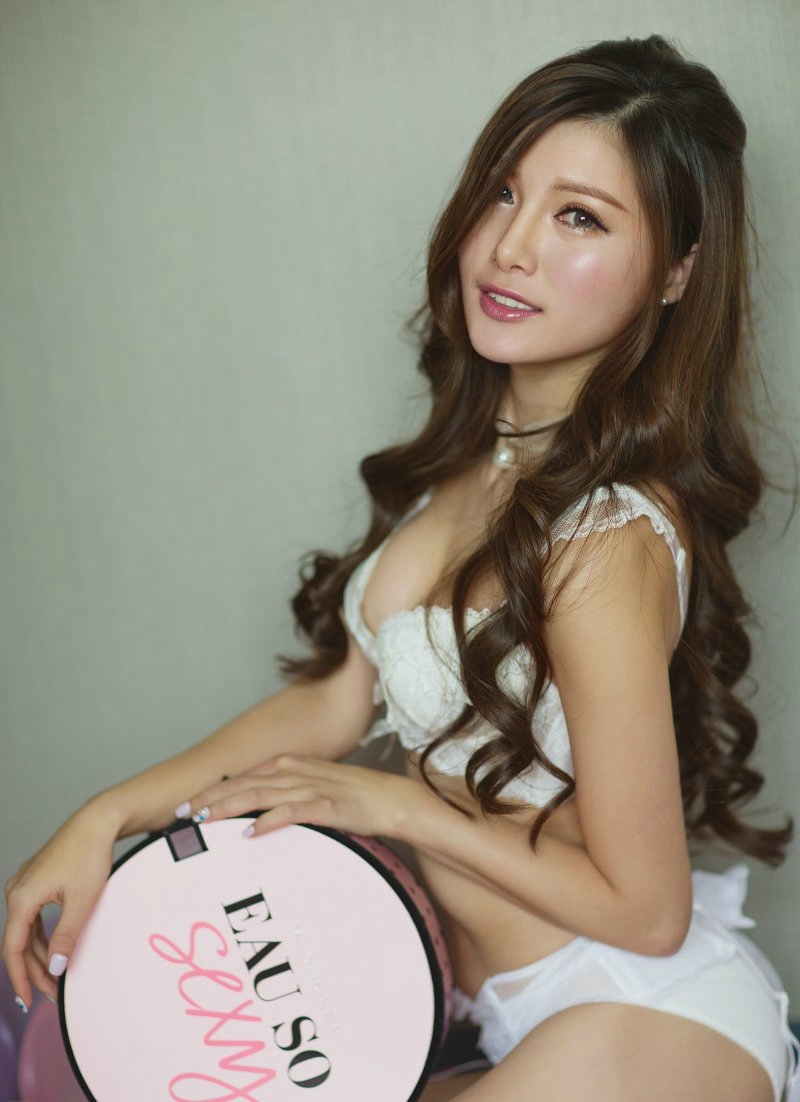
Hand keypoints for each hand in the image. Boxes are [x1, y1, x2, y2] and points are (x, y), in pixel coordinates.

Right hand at [2, 801, 119, 1009]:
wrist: (97, 822)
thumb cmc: (89, 856)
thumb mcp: (81, 902)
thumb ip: (66, 937)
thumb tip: (54, 970)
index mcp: (21, 898)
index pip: (12, 949)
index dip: (20, 978)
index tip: (28, 1000)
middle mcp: (16, 891)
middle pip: (18, 942)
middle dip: (33, 970)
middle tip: (51, 994)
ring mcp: (25, 884)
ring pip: (26, 931)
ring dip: (38, 955)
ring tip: (55, 978)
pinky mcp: (36, 881)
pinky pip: (33, 917)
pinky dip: (42, 937)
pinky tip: (54, 952)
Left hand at [175, 753, 420, 839]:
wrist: (392, 800)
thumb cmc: (351, 798)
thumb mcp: (312, 792)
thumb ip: (283, 797)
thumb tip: (252, 815)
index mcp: (290, 765)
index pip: (241, 776)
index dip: (211, 790)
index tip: (185, 805)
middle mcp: (296, 772)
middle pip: (243, 783)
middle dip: (209, 798)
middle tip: (181, 814)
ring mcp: (312, 788)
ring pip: (260, 794)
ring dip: (229, 807)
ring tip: (204, 820)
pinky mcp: (328, 806)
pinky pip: (293, 812)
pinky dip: (269, 820)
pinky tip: (251, 831)